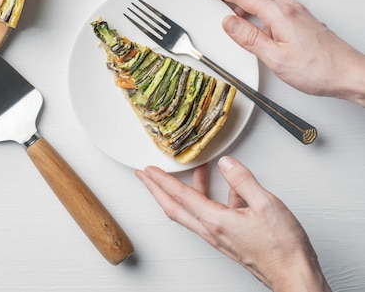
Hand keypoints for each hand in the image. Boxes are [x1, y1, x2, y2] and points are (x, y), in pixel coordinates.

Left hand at [136, 157, 331, 291]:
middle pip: (174, 207)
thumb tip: (226, 163)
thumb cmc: (282, 248)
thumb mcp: (266, 205)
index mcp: (216, 221)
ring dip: (182, 192)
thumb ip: (243, 181)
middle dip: (156, 190)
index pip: (180, 196)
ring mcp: (219, 237)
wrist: (294, 275)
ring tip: (186, 174)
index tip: (147, 170)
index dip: (161, 181)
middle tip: (144, 176)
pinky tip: (225, 188)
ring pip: (190, 212)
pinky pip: (209, 215)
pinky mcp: (228, 239)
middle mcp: (212, 231)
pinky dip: (208, 199)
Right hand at [197, 0, 364, 105]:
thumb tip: (228, 22)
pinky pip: (274, 0)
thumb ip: (249, 38)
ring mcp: (297, 12)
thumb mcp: (276, 58)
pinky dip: (258, 1)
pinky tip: (254, 14)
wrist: (348, 74)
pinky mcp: (301, 19)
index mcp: (280, 14)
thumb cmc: (319, 69)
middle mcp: (290, 8)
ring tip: (228, 4)